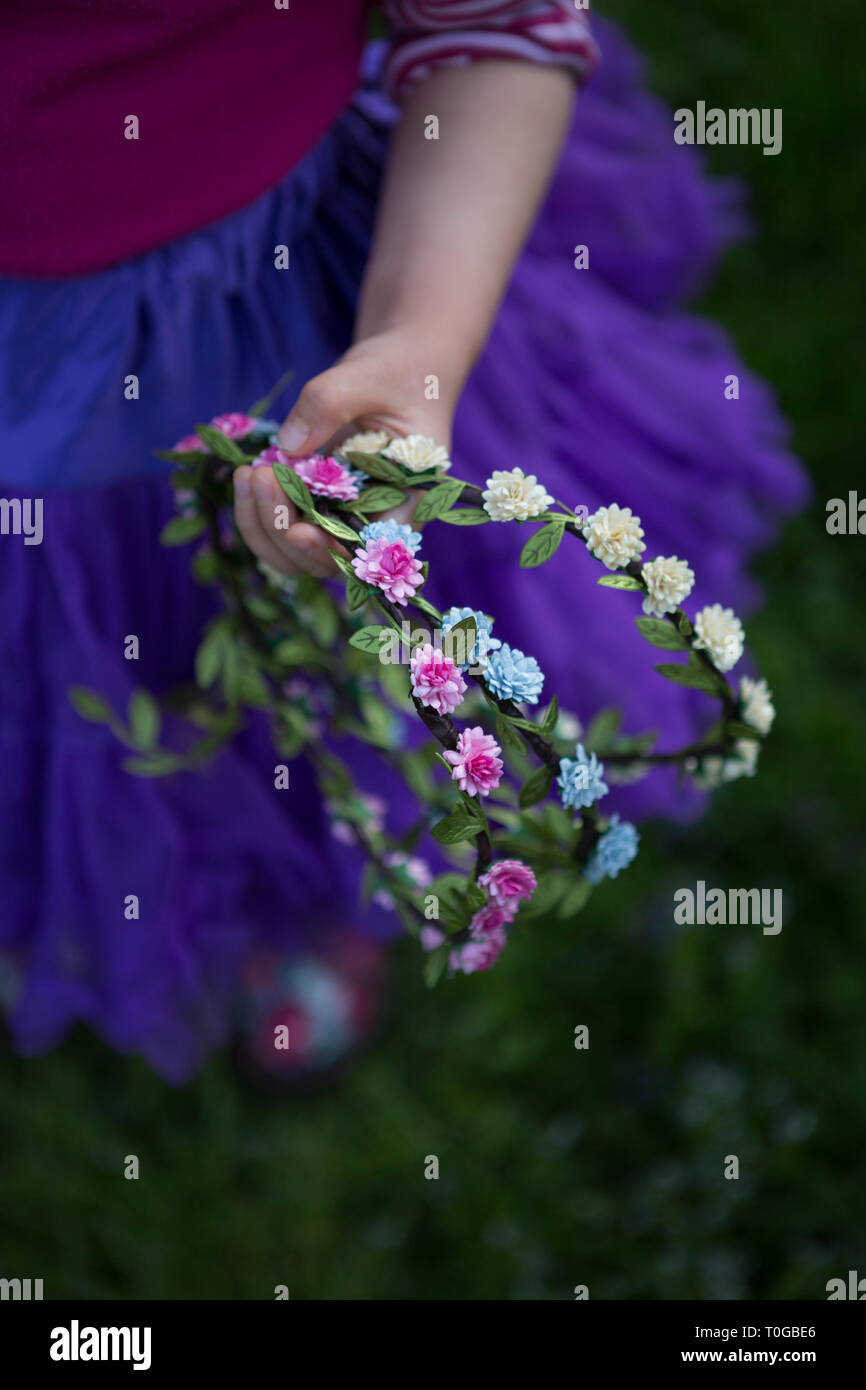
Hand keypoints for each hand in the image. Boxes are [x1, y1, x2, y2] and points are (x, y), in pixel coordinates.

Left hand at [233, 328, 456, 577]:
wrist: (399, 367)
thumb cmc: (400, 371)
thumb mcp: (371, 375)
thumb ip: (331, 402)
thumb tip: (287, 446)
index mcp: (406, 504)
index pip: (367, 549)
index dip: (331, 551)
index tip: (297, 530)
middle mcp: (374, 522)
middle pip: (323, 560)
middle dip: (283, 530)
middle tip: (261, 478)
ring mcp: (341, 517)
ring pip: (294, 552)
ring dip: (263, 523)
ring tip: (248, 474)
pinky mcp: (316, 504)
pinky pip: (281, 525)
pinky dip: (258, 509)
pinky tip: (247, 473)